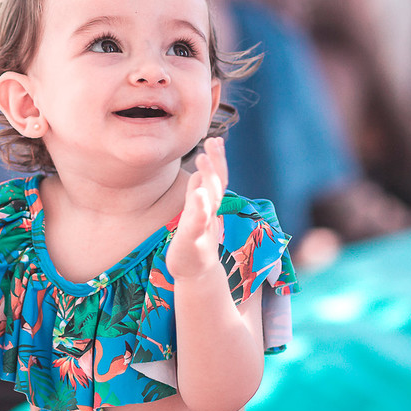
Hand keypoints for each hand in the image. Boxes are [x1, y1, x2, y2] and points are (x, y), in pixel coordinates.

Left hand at [166, 137, 227, 281]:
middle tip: (212, 142)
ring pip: (208, 202)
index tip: (216, 139)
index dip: (219, 160)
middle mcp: (209, 214)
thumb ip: (198, 190)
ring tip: (202, 158)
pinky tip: (198, 194)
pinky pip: (197, 224)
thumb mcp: (195, 211)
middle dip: (216, 164)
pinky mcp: (191, 242)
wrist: (194, 271)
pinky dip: (199, 209)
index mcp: (210, 205)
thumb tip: (202, 169)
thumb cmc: (194, 239)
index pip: (218, 179)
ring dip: (208, 180)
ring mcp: (201, 228)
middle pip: (217, 186)